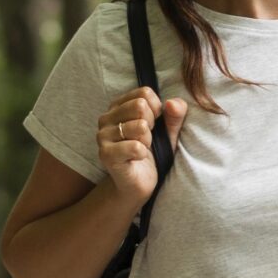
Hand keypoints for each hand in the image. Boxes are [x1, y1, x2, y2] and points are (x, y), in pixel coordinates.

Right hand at [98, 85, 188, 208]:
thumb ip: (175, 115)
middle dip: (152, 125)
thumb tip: (174, 103)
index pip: (144, 93)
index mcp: (118, 106)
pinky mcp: (106, 154)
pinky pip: (136, 147)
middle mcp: (106, 118)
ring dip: (147, 141)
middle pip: (140, 106)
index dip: (157, 109)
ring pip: (140, 126)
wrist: (138, 185)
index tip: (154, 125)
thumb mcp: (169, 132)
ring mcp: (103, 136)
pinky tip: (136, 159)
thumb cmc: (152, 154)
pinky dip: (143, 154)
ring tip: (141, 149)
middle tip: (146, 139)